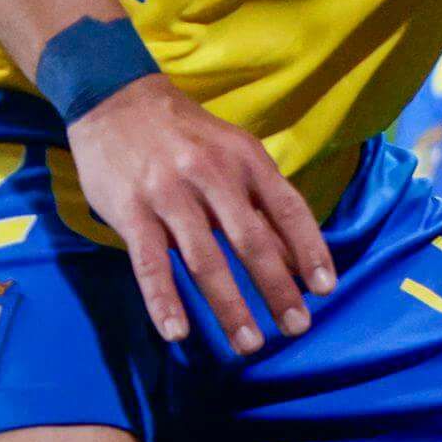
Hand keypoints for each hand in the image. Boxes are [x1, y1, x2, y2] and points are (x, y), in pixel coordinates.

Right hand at [63, 73, 334, 357]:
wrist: (115, 99)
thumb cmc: (187, 136)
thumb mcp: (234, 152)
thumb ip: (261, 200)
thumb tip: (294, 254)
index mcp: (246, 160)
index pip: (288, 210)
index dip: (310, 250)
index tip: (326, 288)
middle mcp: (212, 176)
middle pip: (252, 242)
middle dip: (278, 289)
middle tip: (296, 327)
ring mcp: (169, 195)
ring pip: (204, 260)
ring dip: (229, 306)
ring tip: (248, 343)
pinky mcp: (131, 211)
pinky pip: (149, 264)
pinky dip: (164, 300)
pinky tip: (177, 333)